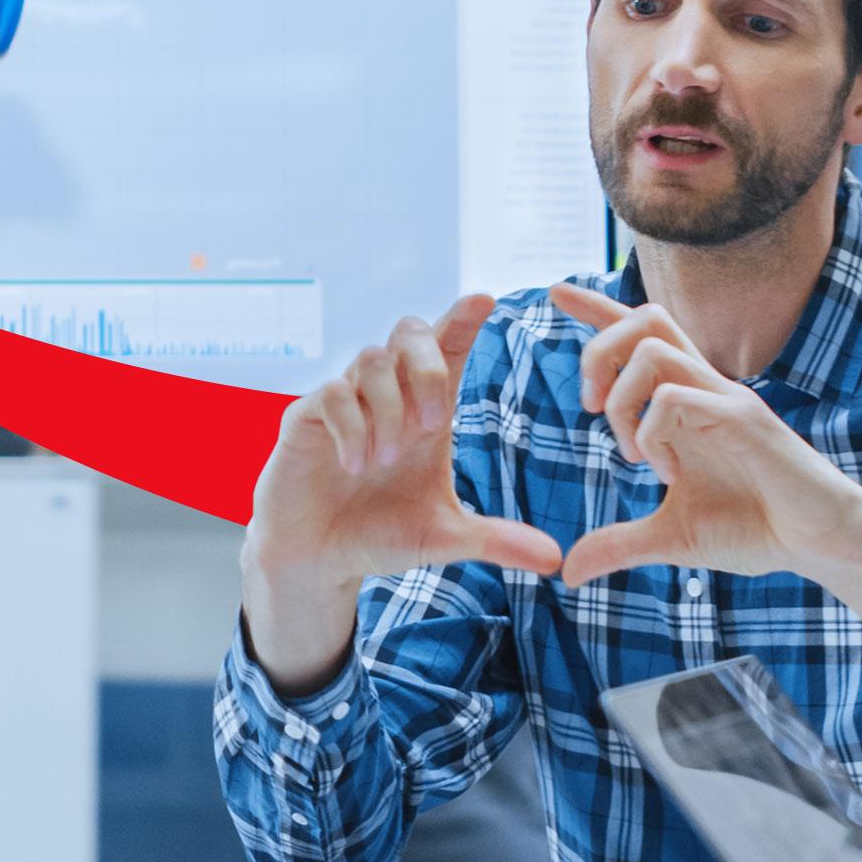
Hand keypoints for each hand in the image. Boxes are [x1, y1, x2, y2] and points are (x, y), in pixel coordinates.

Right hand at [242, 296, 563, 692]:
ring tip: (386, 460)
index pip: (448, 346)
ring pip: (370, 360)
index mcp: (426, 410)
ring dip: (388, 408)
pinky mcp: (305, 418)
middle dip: (427, 367)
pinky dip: (351, 425)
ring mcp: (345, 402)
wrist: (320, 561)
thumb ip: (496, 540)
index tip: (485, 300)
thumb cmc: (380, 536)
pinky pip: (332, 394)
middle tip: (432, 423)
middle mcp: (387, 395)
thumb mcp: (444, 539)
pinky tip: (355, 464)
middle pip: (409, 331)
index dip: (463, 318)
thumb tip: (555, 559)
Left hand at [548, 282, 861, 586]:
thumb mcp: (673, 538)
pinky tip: (667, 473)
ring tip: (631, 454)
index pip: (641, 336)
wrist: (820, 544)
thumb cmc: (758, 528)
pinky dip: (652, 433)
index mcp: (688, 403)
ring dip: (622, 399)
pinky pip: (675, 397)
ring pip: (653, 349)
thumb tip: (568, 571)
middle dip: (597, 350)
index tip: (556, 293)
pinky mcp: (743, 420)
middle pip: (645, 319)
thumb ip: (620, 544)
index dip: (597, 310)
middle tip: (588, 407)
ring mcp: (726, 399)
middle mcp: (706, 389)